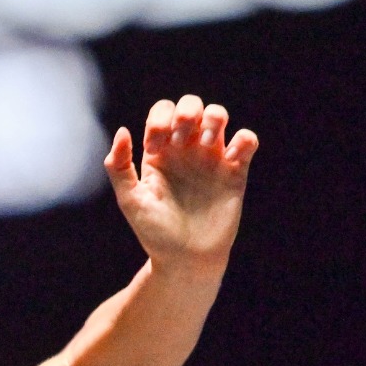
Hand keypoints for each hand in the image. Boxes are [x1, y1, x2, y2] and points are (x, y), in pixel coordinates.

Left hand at [103, 94, 258, 273]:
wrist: (186, 260)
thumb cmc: (155, 233)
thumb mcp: (130, 200)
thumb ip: (119, 166)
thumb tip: (122, 131)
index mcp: (160, 152)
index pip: (162, 112)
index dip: (160, 120)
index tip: (157, 148)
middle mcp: (186, 150)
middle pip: (191, 105)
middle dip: (187, 111)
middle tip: (181, 138)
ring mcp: (211, 159)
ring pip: (219, 115)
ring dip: (214, 118)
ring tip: (207, 144)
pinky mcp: (235, 172)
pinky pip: (247, 141)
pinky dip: (245, 139)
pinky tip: (232, 156)